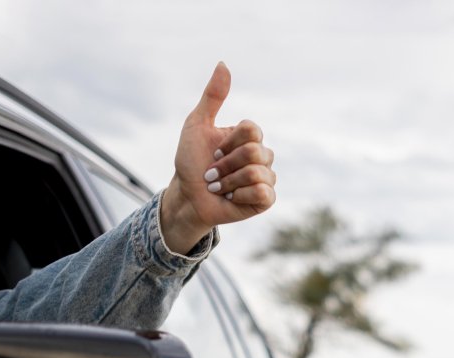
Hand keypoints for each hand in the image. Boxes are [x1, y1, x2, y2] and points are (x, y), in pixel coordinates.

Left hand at [161, 62, 275, 253]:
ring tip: (219, 187)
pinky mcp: (266, 199)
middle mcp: (261, 155)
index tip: (213, 151)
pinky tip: (232, 198)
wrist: (187, 197)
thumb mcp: (196, 125)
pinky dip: (241, 195)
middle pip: (255, 151)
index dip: (228, 142)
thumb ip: (212, 96)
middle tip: (212, 174)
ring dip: (229, 182)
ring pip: (257, 173)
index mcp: (248, 137)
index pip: (251, 129)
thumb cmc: (191, 163)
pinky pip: (263, 192)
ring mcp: (265, 177)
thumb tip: (223, 63)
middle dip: (225, 165)